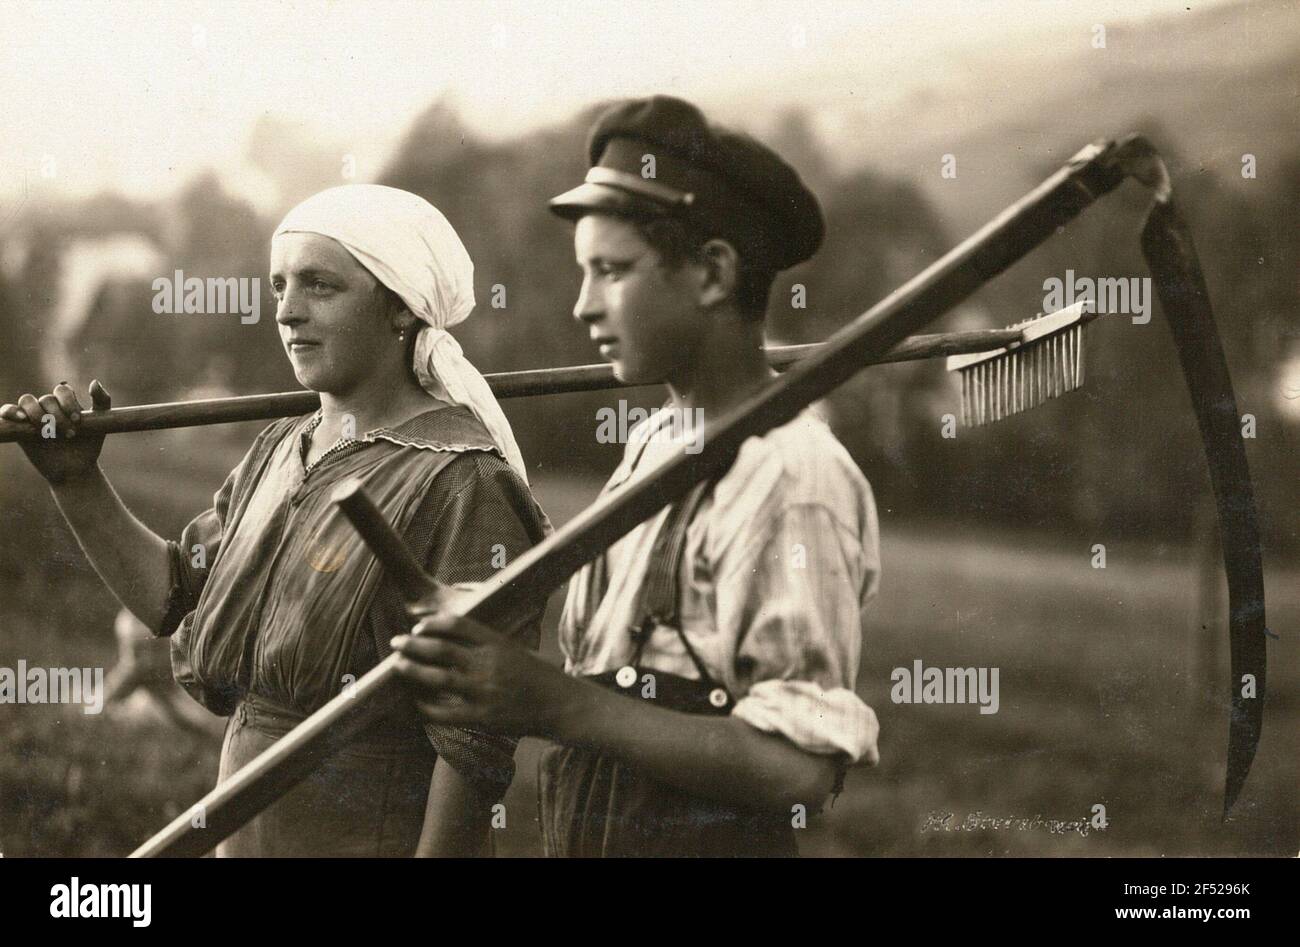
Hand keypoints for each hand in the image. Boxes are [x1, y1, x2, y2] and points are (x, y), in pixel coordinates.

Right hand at [0, 380, 110, 485]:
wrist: (74, 469)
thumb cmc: (88, 445)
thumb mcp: (101, 424)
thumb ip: (102, 401)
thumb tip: (94, 382)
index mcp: (66, 402)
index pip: (63, 390)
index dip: (68, 403)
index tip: (77, 420)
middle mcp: (48, 406)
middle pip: (47, 399)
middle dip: (58, 416)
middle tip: (69, 435)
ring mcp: (32, 415)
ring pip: (28, 401)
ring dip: (38, 414)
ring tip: (48, 432)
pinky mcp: (18, 427)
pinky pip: (6, 411)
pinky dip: (11, 411)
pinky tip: (22, 418)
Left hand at [391, 613, 580, 737]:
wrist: (560, 705)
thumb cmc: (536, 676)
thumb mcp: (514, 649)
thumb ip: (486, 644)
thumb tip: (450, 639)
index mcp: (497, 643)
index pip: (457, 625)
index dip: (433, 624)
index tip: (418, 625)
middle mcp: (488, 664)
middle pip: (440, 649)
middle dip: (413, 644)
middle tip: (396, 642)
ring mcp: (484, 691)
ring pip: (437, 678)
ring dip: (412, 671)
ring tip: (398, 666)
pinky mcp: (482, 717)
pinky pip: (444, 712)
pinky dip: (425, 707)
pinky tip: (416, 702)